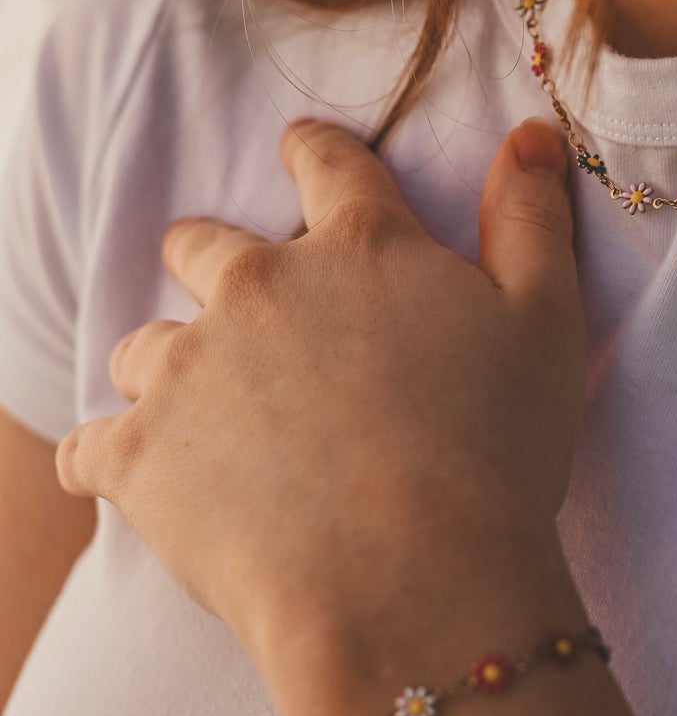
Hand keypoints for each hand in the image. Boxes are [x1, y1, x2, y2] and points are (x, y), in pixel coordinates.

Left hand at [54, 115, 586, 667]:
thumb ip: (530, 218)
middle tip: (235, 297)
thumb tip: (533, 132)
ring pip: (146, 345)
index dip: (312, 150)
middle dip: (210, 256)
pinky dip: (107, 457)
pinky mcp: (137, 455)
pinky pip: (90, 445)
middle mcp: (261, 285)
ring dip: (168, 367)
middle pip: (203, 244)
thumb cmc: (496, 453)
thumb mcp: (546, 320)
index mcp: (360, 246)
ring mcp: (189, 368)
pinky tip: (133, 477)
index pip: (326, 162)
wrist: (412, 583)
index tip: (299, 146)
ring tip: (200, 410)